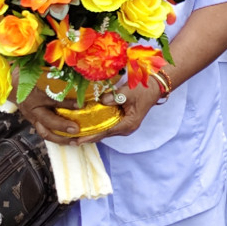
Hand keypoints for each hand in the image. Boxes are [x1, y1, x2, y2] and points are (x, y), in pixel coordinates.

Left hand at [17, 81, 160, 144]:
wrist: (156, 85)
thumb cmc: (144, 88)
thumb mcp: (128, 92)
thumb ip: (114, 98)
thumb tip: (100, 102)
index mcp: (128, 124)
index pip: (105, 132)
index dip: (90, 136)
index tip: (77, 140)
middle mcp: (126, 128)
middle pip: (103, 134)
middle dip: (88, 137)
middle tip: (71, 140)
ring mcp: (125, 125)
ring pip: (105, 131)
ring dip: (92, 132)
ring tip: (75, 135)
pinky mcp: (123, 120)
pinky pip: (108, 125)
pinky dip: (97, 126)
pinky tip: (87, 125)